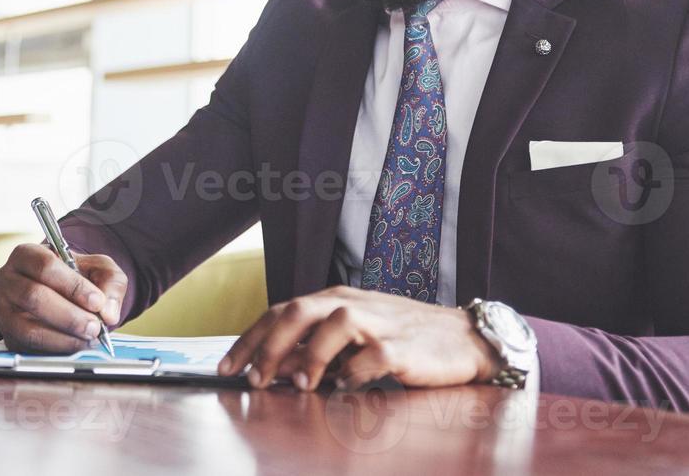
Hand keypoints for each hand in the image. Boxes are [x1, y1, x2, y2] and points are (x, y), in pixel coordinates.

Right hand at [0, 243, 126, 352]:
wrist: (60, 291)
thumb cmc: (75, 275)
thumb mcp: (98, 268)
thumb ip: (110, 283)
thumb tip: (108, 312)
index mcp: (26, 254)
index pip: (45, 266)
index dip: (73, 286)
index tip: (97, 302)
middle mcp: (6, 280)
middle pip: (33, 297)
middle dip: (69, 316)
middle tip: (95, 327)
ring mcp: (2, 310)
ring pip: (28, 328)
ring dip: (63, 337)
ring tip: (89, 338)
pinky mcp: (7, 335)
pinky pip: (29, 347)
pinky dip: (56, 350)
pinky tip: (76, 345)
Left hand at [217, 286, 500, 391]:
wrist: (461, 337)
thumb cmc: (401, 336)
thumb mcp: (352, 335)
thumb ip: (314, 347)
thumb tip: (272, 369)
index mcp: (335, 300)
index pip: (280, 312)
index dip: (250, 339)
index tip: (227, 367)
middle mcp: (352, 305)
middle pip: (298, 312)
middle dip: (269, 347)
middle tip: (254, 379)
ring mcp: (378, 324)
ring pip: (334, 325)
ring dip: (310, 356)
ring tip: (298, 386)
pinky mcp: (402, 348)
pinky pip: (372, 358)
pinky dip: (354, 374)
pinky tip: (345, 388)